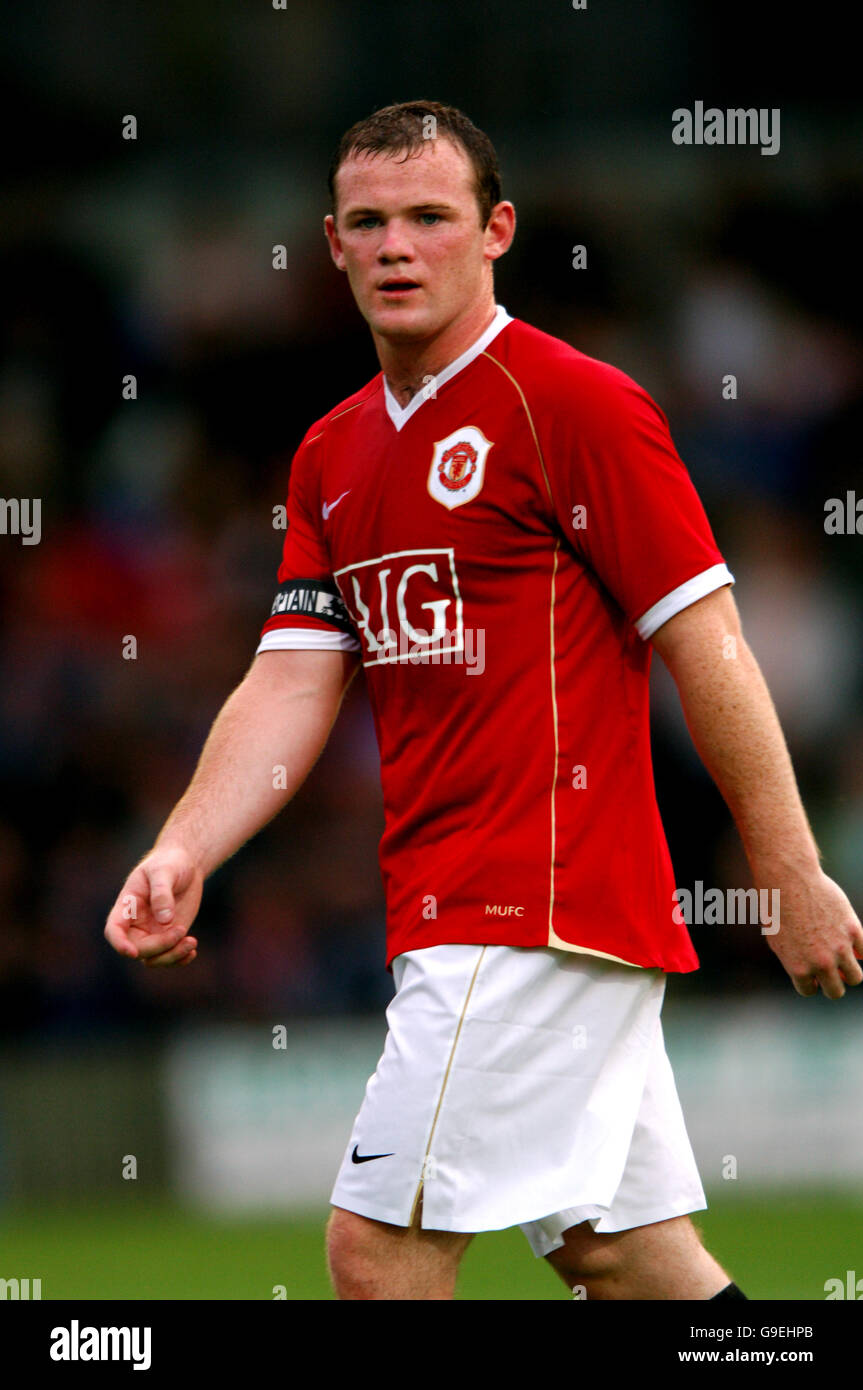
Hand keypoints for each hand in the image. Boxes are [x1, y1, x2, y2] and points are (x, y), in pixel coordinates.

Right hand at [104, 846, 202, 967]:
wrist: (185, 864)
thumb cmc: (169, 863)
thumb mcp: (164, 871)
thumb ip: (162, 893)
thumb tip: (165, 921)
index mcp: (127, 906)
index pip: (114, 930)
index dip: (119, 943)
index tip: (132, 952)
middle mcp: (135, 924)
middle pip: (137, 949)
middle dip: (159, 946)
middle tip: (182, 929)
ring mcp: (151, 932)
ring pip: (153, 959)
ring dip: (172, 956)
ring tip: (192, 941)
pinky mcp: (168, 936)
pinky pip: (168, 957)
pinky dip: (180, 959)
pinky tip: (192, 950)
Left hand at [765, 870, 862, 998]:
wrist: (788, 880)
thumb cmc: (777, 909)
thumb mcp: (779, 942)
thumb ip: (797, 963)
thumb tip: (818, 977)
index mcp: (799, 968)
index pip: (809, 990)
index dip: (808, 980)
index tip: (806, 968)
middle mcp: (821, 963)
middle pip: (836, 992)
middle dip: (831, 983)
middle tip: (827, 969)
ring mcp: (839, 947)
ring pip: (855, 977)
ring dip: (848, 972)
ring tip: (840, 958)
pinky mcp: (853, 930)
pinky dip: (858, 949)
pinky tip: (847, 939)